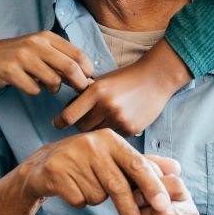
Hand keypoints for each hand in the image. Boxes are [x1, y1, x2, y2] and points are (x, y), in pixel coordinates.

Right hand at [0, 31, 93, 95]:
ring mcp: (23, 57)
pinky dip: (35, 91)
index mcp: (47, 37)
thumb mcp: (40, 50)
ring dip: (54, 89)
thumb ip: (61, 59)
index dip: (88, 70)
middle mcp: (36, 44)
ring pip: (53, 80)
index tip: (87, 79)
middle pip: (70, 68)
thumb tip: (87, 76)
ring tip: (47, 86)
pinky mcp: (10, 71)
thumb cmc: (18, 56)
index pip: (78, 54)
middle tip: (79, 90)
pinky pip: (34, 89)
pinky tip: (29, 85)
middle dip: (79, 83)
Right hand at [17, 130, 176, 214]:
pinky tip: (72, 188)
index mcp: (111, 139)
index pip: (138, 164)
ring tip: (87, 186)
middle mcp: (92, 144)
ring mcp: (72, 157)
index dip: (152, 186)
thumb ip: (146, 164)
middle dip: (130, 211)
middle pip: (118, 185)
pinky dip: (80, 201)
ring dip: (97, 199)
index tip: (164, 206)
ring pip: (98, 195)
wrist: (43, 164)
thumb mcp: (115, 158)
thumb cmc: (88, 162)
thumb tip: (177, 169)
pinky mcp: (55, 172)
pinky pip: (79, 200)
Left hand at [54, 40, 189, 134]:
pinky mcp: (131, 129)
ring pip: (97, 133)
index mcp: (96, 91)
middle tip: (88, 118)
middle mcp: (106, 106)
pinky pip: (114, 136)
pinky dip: (114, 130)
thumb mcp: (103, 81)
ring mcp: (119, 119)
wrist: (156, 78)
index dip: (60, 122)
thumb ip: (87, 95)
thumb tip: (67, 111)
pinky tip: (122, 118)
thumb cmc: (126, 78)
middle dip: (82, 124)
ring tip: (107, 116)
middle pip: (82, 127)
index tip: (57, 124)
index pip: (69, 115)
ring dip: (98, 128)